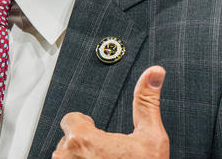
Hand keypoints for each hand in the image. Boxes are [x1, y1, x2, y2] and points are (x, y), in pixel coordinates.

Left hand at [53, 65, 168, 158]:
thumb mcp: (151, 136)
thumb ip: (147, 101)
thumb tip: (154, 72)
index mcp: (85, 140)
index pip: (70, 119)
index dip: (85, 124)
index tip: (97, 133)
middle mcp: (68, 158)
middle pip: (67, 141)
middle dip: (84, 145)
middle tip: (105, 155)